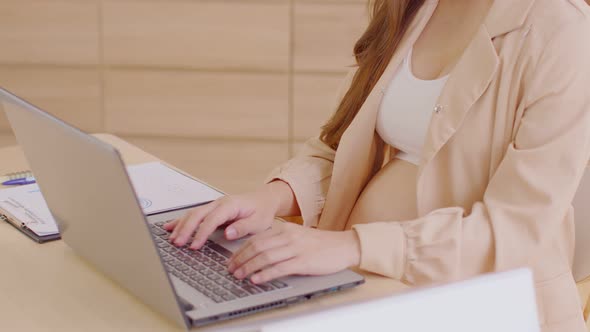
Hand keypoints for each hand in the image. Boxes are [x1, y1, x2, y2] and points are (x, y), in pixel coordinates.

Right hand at [165, 184, 282, 248]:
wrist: (265, 200)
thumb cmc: (262, 211)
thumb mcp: (258, 221)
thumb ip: (243, 227)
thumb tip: (228, 233)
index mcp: (230, 205)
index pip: (211, 219)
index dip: (201, 233)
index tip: (194, 245)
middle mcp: (219, 203)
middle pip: (197, 214)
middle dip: (186, 229)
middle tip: (177, 243)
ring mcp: (214, 205)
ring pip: (193, 213)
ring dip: (181, 225)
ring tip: (172, 239)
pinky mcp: (212, 209)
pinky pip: (194, 214)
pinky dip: (181, 220)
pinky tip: (170, 227)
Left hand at [227, 222, 360, 283]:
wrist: (343, 245)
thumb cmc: (321, 244)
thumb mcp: (297, 236)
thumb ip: (279, 241)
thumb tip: (258, 252)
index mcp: (284, 229)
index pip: (256, 238)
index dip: (241, 250)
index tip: (232, 260)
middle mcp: (288, 236)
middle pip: (256, 247)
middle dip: (240, 259)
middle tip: (231, 269)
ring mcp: (295, 248)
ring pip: (265, 257)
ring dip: (249, 267)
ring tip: (240, 275)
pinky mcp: (303, 261)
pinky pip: (279, 268)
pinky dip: (265, 274)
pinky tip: (257, 279)